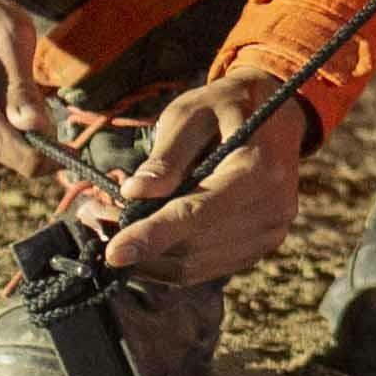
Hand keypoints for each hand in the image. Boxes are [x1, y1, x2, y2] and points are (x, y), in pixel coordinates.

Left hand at [93, 73, 313, 287]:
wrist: (278, 116)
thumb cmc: (227, 107)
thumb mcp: (192, 112)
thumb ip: (166, 155)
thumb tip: (135, 193)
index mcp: (258, 168)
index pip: (198, 213)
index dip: (152, 236)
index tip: (112, 252)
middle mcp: (272, 207)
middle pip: (192, 247)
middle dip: (140, 244)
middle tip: (97, 221)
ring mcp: (271, 231)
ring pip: (194, 266)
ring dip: (148, 258)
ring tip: (115, 229)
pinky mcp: (262, 245)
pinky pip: (206, 268)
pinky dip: (169, 261)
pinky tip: (148, 239)